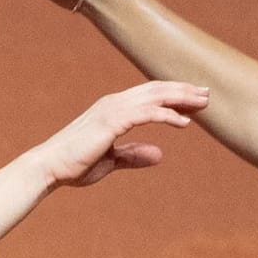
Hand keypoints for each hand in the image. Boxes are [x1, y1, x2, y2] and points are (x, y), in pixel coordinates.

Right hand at [27, 81, 209, 188]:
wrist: (50, 167)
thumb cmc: (75, 165)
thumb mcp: (111, 161)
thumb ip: (133, 156)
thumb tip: (159, 154)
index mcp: (113, 109)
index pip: (149, 96)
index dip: (173, 95)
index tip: (194, 100)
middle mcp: (114, 103)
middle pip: (156, 90)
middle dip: (183, 90)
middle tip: (207, 93)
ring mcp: (112, 109)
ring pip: (154, 97)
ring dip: (181, 98)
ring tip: (203, 103)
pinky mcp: (112, 121)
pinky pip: (146, 114)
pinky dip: (167, 115)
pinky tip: (185, 122)